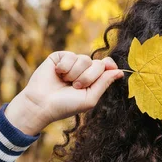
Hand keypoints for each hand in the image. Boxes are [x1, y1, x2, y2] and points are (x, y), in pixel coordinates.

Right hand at [5, 52, 123, 134]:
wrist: (42, 103)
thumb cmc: (65, 105)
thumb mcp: (89, 98)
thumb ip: (104, 83)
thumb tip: (120, 71)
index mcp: (93, 80)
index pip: (107, 66)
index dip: (109, 66)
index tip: (109, 68)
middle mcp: (84, 70)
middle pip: (98, 63)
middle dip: (88, 77)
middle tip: (76, 86)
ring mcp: (72, 63)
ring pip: (84, 59)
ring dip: (75, 73)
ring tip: (65, 81)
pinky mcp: (60, 57)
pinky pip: (70, 56)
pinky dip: (64, 67)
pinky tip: (57, 74)